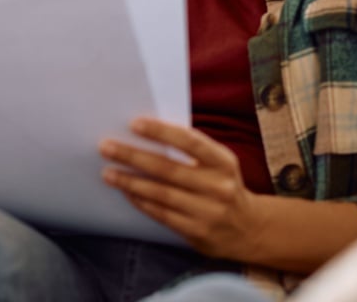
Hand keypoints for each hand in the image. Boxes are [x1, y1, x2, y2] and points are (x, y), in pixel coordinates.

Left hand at [99, 117, 262, 261]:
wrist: (250, 228)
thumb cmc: (223, 186)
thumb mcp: (219, 164)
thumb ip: (192, 151)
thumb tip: (147, 134)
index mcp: (223, 162)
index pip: (190, 141)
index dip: (161, 131)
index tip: (134, 123)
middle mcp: (218, 187)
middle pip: (168, 169)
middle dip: (133, 156)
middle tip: (106, 147)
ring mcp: (208, 212)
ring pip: (161, 194)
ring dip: (130, 182)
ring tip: (108, 173)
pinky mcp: (198, 233)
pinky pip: (162, 215)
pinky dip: (141, 202)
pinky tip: (127, 192)